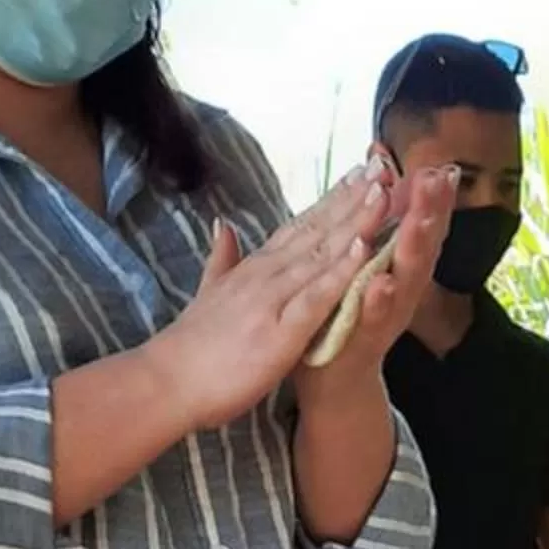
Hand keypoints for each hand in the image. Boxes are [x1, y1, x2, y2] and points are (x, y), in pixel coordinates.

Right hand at [155, 168, 393, 432]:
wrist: (166, 382)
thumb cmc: (192, 348)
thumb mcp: (209, 293)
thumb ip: (222, 259)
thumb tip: (223, 226)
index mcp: (255, 269)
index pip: (299, 226)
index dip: (331, 200)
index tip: (358, 175)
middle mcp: (266, 275)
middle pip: (316, 230)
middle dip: (351, 199)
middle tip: (382, 167)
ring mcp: (272, 300)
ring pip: (320, 254)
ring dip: (353, 223)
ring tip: (383, 193)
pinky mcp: (279, 332)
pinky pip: (315, 297)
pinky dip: (339, 272)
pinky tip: (362, 249)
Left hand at [302, 161, 460, 395]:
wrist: (334, 381)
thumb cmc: (348, 315)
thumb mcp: (366, 266)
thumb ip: (379, 229)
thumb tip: (387, 179)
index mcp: (399, 268)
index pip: (422, 226)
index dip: (435, 199)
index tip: (444, 167)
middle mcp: (402, 290)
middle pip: (422, 246)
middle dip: (431, 214)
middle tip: (439, 182)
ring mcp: (386, 316)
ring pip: (407, 278)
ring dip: (414, 250)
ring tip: (420, 222)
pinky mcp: (364, 339)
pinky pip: (374, 318)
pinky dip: (379, 301)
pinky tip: (380, 282)